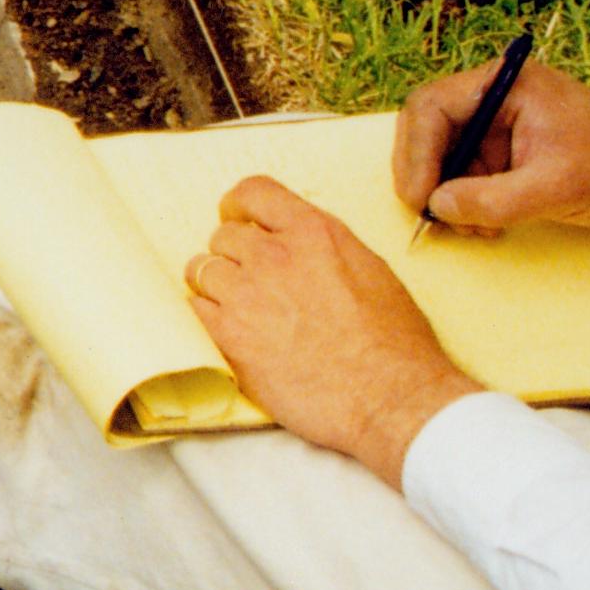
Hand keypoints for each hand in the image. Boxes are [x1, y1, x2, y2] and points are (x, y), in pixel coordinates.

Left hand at [184, 177, 480, 485]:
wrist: (389, 397)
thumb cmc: (394, 343)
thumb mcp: (371, 271)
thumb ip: (324, 249)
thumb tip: (298, 244)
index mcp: (314, 233)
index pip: (254, 192)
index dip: (239, 205)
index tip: (237, 217)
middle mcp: (275, 255)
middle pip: (223, 236)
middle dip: (232, 253)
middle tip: (248, 278)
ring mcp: (247, 294)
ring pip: (201, 270)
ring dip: (214, 284)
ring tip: (237, 306)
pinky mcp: (229, 335)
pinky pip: (195, 308)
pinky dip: (207, 315)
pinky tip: (231, 330)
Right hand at [391, 58, 589, 232]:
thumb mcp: (555, 187)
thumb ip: (493, 199)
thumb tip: (437, 206)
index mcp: (506, 84)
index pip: (433, 107)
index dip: (416, 154)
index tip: (419, 197)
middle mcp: (492, 95)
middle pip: (426, 128)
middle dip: (425, 175)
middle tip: (430, 214)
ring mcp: (493, 121)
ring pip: (438, 154)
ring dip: (444, 194)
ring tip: (470, 225)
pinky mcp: (497, 147)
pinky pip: (459, 171)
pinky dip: (462, 200)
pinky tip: (482, 221)